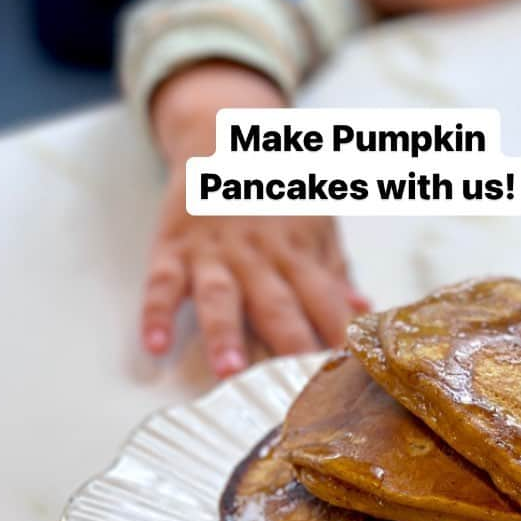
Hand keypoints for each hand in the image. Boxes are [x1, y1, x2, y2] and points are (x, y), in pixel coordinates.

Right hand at [141, 61, 368, 374]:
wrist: (220, 135)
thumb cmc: (276, 190)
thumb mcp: (316, 222)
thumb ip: (334, 271)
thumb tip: (365, 309)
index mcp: (297, 252)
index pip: (324, 299)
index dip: (339, 334)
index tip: (352, 373)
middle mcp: (257, 256)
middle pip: (277, 303)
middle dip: (289, 342)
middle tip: (298, 384)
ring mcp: (212, 253)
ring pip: (220, 297)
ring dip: (225, 334)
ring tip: (229, 371)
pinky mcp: (171, 249)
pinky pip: (161, 284)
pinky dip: (155, 313)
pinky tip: (155, 344)